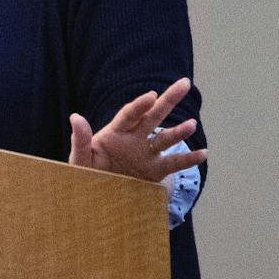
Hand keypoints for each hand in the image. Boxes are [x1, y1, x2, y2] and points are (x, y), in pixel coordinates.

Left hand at [67, 77, 206, 183]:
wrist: (96, 195)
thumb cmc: (86, 172)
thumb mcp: (80, 159)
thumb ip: (81, 140)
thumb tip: (76, 117)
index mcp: (115, 132)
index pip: (129, 115)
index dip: (139, 105)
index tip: (151, 96)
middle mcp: (134, 139)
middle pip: (152, 116)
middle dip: (168, 100)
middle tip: (184, 83)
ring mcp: (146, 154)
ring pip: (165, 138)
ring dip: (178, 131)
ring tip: (192, 123)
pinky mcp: (154, 171)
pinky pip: (173, 164)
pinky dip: (188, 160)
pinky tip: (203, 154)